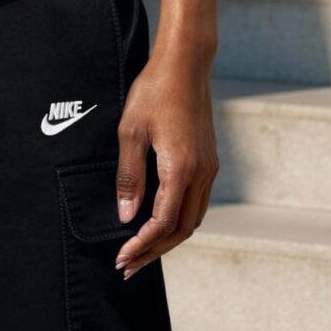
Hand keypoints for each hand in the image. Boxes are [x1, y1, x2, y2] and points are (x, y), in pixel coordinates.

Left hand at [111, 52, 218, 276]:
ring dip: (167, 239)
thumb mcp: (130, 133)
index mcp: (181, 169)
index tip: (122, 258)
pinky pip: (197, 203)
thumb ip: (129, 177)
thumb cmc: (154, 92)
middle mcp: (201, 173)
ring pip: (193, 219)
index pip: (162, 222)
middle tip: (128, 266)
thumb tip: (127, 216)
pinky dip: (179, 221)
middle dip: (154, 251)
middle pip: (182, 229)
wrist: (186, 65)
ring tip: (141, 251)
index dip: (142, 245)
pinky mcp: (208, 161)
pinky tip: (160, 223)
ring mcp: (209, 168)